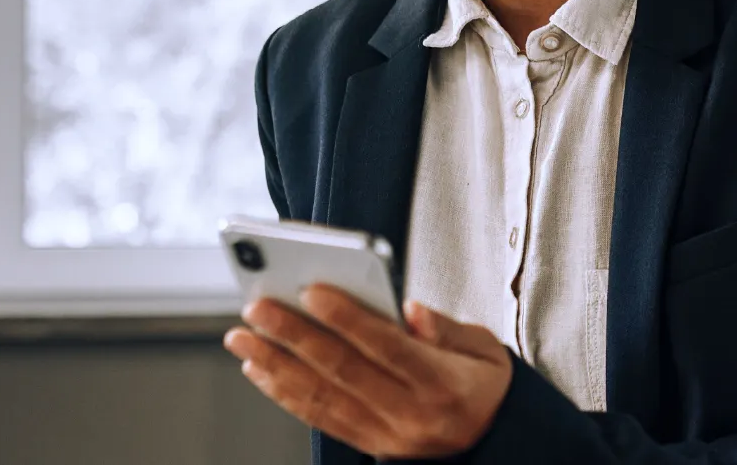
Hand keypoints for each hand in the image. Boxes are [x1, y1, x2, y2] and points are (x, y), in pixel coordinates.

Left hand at [224, 286, 513, 459]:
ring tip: (242, 337)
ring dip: (274, 365)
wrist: (494, 442)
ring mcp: (385, 434)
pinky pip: (319, 419)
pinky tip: (259, 370)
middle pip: (342, 371)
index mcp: (442, 383)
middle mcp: (409, 413)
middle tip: (257, 308)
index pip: (386, 346)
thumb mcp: (486, 349)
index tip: (312, 290)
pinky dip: (283, 394)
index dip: (347, 318)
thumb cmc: (484, 384)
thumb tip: (409, 307)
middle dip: (293, 336)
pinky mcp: (369, 445)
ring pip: (320, 398)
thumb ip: (446, 327)